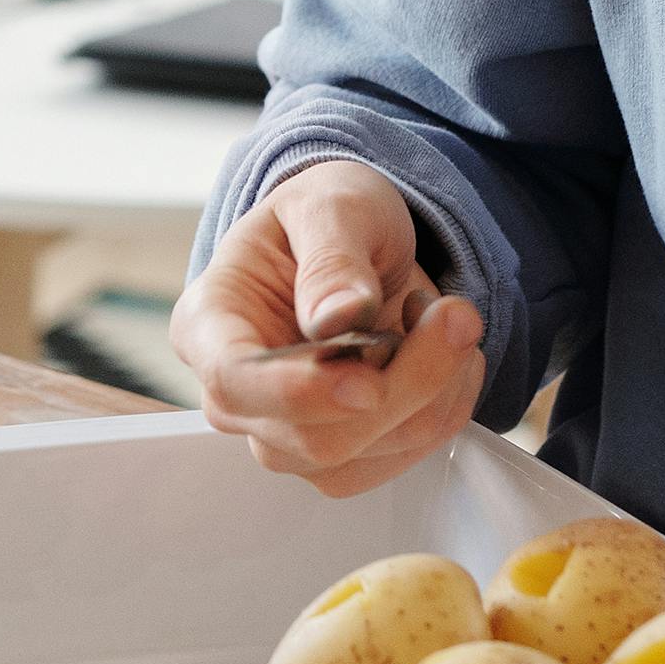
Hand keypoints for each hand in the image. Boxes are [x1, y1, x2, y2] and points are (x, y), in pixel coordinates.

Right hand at [170, 156, 488, 497]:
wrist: (359, 242)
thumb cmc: (326, 218)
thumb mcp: (331, 206)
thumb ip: (332, 258)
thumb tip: (336, 317)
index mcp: (208, 323)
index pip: (234, 380)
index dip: (298, 393)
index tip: (368, 383)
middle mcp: (236, 395)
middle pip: (312, 435)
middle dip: (403, 385)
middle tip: (455, 314)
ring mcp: (284, 434)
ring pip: (364, 455)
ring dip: (434, 390)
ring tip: (444, 316)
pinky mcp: (340, 456)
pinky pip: (402, 457)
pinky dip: (444, 407)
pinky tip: (444, 354)